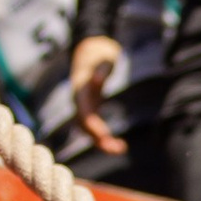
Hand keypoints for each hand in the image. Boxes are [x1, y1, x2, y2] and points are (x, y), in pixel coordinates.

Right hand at [68, 34, 127, 157]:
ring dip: (103, 143)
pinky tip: (119, 145)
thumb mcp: (102, 58)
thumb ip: (101, 68)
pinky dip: (105, 138)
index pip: (84, 114)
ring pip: (89, 131)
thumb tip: (97, 79)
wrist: (88, 52)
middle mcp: (79, 102)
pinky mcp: (89, 110)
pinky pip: (94, 128)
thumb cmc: (98, 53)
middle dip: (100, 139)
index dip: (93, 127)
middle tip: (119, 148)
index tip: (105, 136)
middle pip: (86, 126)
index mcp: (81, 91)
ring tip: (121, 149)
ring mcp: (83, 107)